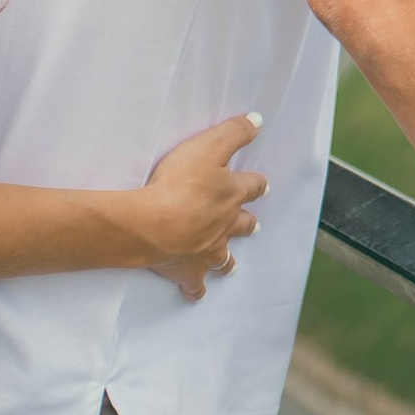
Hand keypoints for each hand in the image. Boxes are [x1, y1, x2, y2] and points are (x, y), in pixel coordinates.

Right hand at [126, 113, 267, 299]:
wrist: (153, 225)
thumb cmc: (178, 183)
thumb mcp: (207, 146)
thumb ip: (233, 132)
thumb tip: (257, 120)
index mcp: (230, 194)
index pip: (251, 186)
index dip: (256, 184)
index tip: (261, 185)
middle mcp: (225, 225)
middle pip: (242, 224)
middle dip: (247, 223)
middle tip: (253, 224)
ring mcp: (208, 250)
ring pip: (224, 257)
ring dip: (228, 258)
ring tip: (230, 263)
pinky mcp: (188, 270)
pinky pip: (195, 284)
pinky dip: (196, 289)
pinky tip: (196, 294)